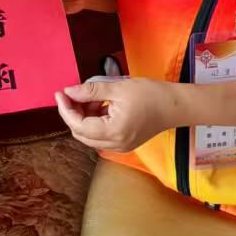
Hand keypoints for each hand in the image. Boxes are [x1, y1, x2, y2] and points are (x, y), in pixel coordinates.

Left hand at [54, 78, 174, 152]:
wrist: (176, 105)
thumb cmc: (150, 94)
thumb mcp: (117, 88)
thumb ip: (90, 91)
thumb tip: (68, 92)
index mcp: (113, 132)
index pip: (78, 125)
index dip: (66, 109)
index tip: (60, 93)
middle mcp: (115, 144)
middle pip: (82, 134)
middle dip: (72, 114)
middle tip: (70, 94)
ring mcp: (120, 147)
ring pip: (90, 136)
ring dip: (83, 117)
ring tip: (87, 96)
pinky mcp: (124, 143)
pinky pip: (101, 136)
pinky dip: (94, 121)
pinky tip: (98, 105)